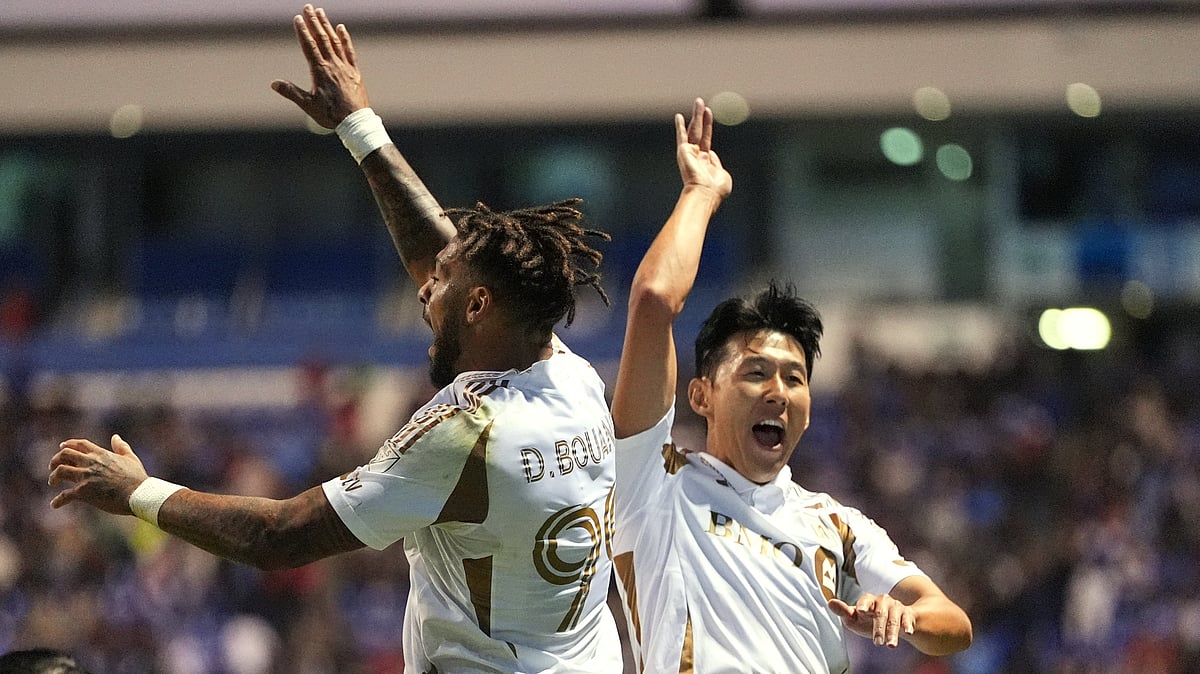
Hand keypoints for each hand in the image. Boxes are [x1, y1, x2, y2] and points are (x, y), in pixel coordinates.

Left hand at [49, 434, 149, 515]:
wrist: (138, 494)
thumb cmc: (137, 477)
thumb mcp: (130, 458)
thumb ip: (121, 447)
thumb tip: (115, 437)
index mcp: (101, 454)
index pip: (80, 444)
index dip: (68, 444)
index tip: (61, 447)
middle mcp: (90, 462)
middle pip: (64, 454)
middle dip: (55, 460)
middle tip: (53, 467)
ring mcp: (85, 476)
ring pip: (60, 471)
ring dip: (53, 477)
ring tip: (52, 482)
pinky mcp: (83, 492)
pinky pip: (65, 495)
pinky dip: (58, 500)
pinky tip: (55, 504)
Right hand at [271, 4, 369, 127]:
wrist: (355, 122)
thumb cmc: (331, 115)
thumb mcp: (308, 105)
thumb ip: (291, 92)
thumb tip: (273, 83)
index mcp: (320, 71)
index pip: (309, 46)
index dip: (303, 31)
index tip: (298, 18)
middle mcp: (333, 65)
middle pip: (322, 39)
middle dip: (314, 22)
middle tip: (308, 7)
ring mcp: (345, 67)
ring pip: (335, 41)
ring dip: (327, 26)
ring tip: (321, 12)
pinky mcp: (355, 71)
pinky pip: (349, 51)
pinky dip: (345, 39)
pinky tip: (341, 28)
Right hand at [675, 98, 731, 199]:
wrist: (705, 194)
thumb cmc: (716, 189)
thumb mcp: (723, 175)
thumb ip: (717, 163)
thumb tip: (711, 154)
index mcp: (706, 163)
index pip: (706, 141)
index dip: (708, 128)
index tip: (709, 115)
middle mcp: (696, 157)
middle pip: (699, 132)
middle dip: (701, 118)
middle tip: (702, 104)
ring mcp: (689, 154)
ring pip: (693, 130)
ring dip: (696, 115)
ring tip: (699, 101)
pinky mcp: (683, 152)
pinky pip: (682, 136)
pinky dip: (679, 126)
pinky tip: (679, 116)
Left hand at [828, 593, 915, 647]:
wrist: (891, 619)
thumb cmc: (868, 619)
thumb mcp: (855, 617)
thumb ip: (843, 612)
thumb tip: (830, 602)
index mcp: (868, 600)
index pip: (865, 601)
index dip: (863, 605)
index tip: (861, 611)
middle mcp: (882, 601)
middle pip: (880, 614)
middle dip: (879, 629)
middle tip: (877, 643)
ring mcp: (895, 606)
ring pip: (894, 619)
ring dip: (893, 632)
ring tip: (891, 646)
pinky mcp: (907, 614)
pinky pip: (908, 619)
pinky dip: (908, 625)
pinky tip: (908, 633)